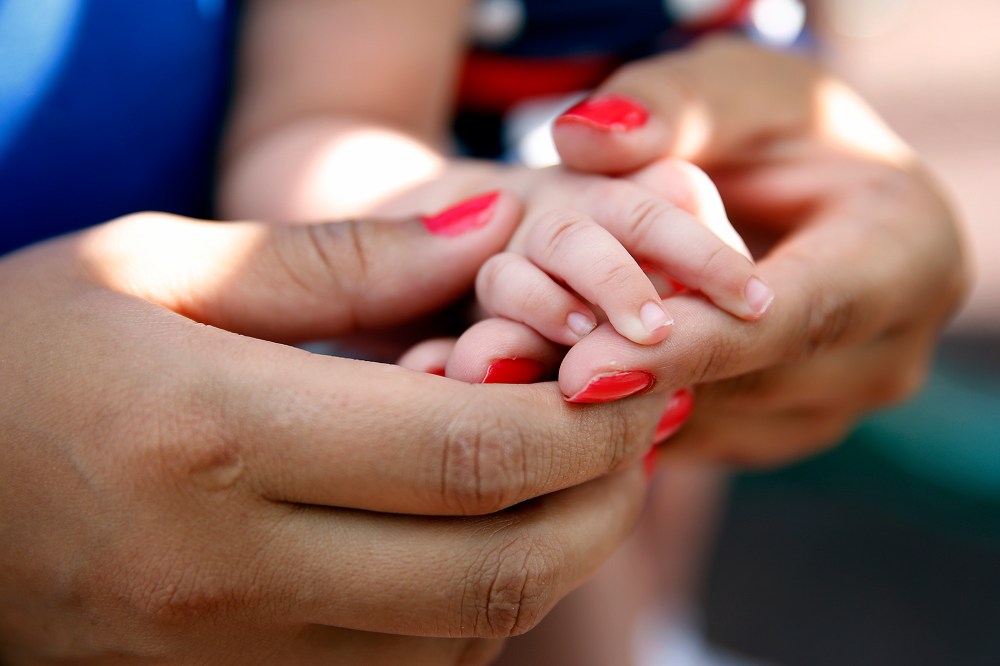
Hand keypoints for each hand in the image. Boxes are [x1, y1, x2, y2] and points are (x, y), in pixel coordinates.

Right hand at [0, 203, 663, 662]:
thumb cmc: (13, 356)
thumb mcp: (148, 266)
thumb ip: (334, 258)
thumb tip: (484, 230)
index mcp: (214, 438)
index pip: (468, 453)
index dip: (582, 418)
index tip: (633, 373)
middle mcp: (229, 572)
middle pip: (496, 566)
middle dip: (602, 497)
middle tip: (637, 427)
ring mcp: (227, 653)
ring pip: (465, 635)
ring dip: (553, 554)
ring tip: (579, 470)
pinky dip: (476, 607)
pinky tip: (483, 533)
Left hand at [545, 36, 968, 463]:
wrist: (800, 189)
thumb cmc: (772, 128)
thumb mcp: (732, 89)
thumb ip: (669, 105)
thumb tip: (583, 139)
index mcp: (907, 252)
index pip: (799, 315)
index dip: (693, 342)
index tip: (585, 366)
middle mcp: (888, 346)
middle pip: (756, 386)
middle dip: (638, 385)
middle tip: (515, 376)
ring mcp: (840, 399)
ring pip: (723, 425)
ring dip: (622, 411)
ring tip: (519, 379)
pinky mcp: (787, 425)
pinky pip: (708, 438)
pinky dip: (633, 419)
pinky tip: (558, 386)